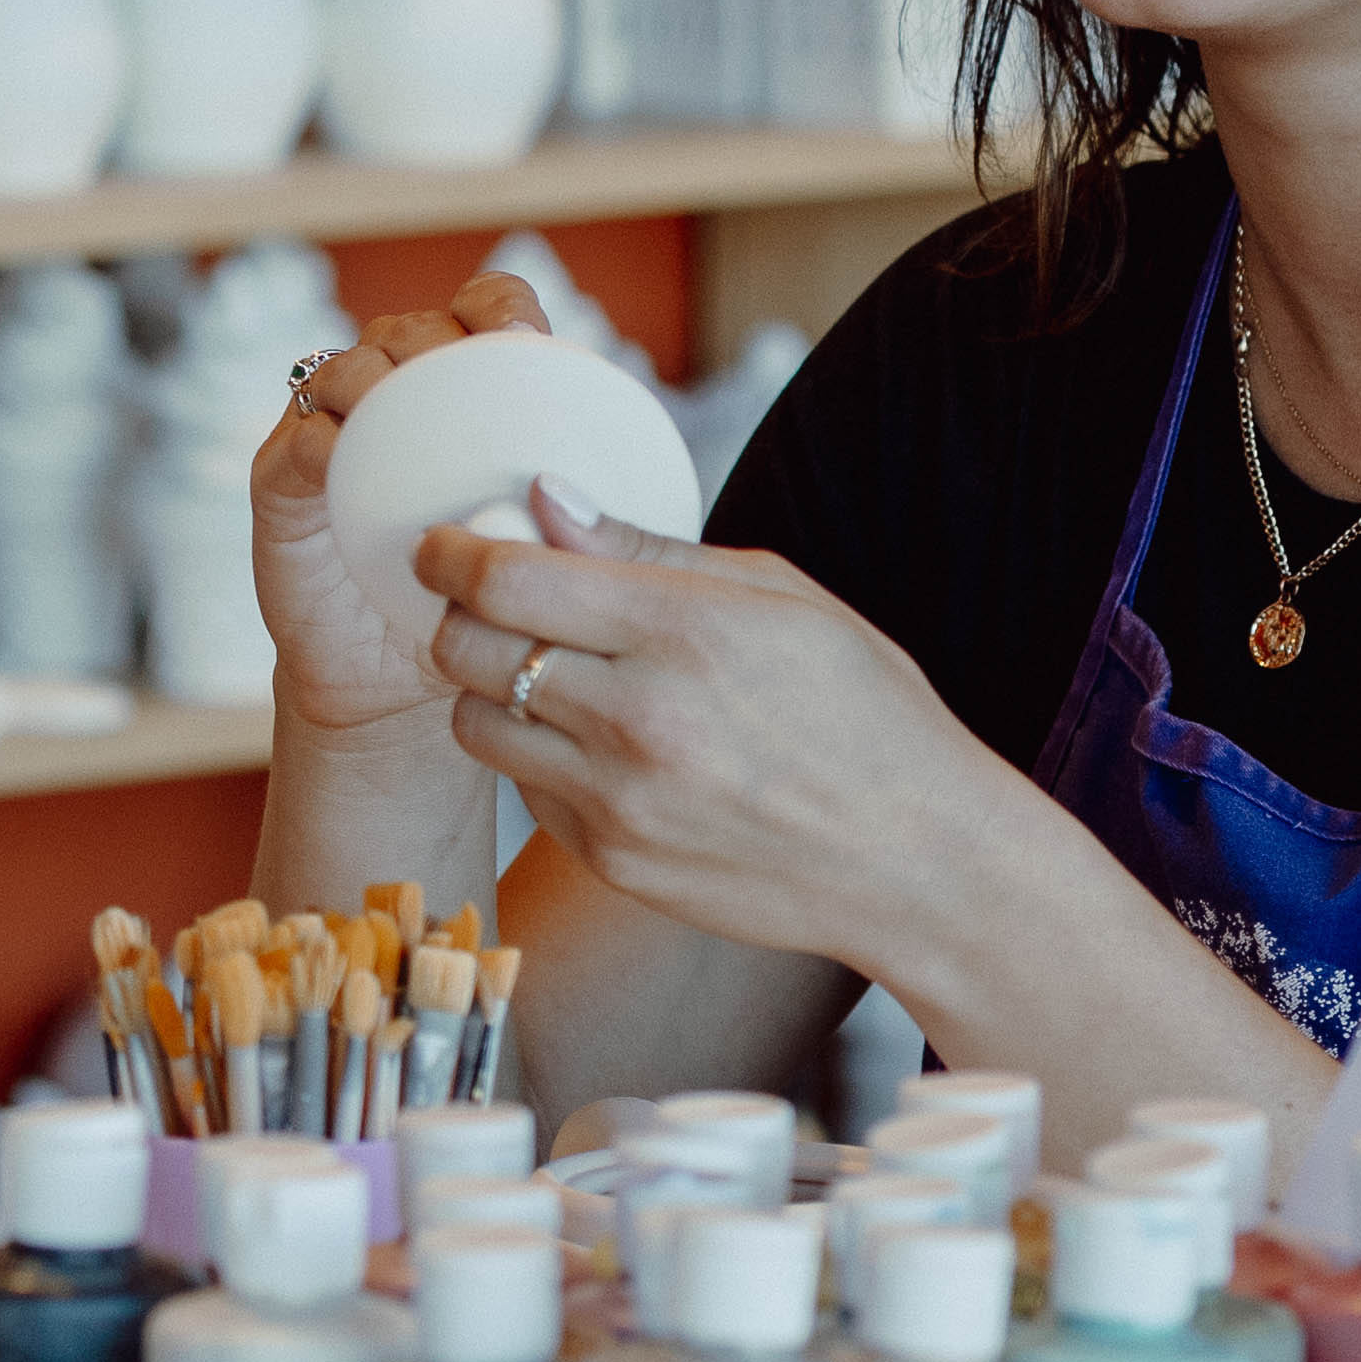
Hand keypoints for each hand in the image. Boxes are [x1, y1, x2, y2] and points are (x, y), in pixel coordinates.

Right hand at [253, 268, 557, 748]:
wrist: (402, 693)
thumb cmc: (486, 616)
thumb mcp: (546, 560)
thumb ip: (582, 522)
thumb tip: (637, 509)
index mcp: (461, 400)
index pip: (481, 311)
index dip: (498, 304)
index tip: (528, 335)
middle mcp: (394, 403)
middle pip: (408, 329)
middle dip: (435, 334)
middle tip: (470, 365)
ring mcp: (332, 437)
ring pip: (343, 368)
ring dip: (370, 374)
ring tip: (400, 403)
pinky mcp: (282, 485)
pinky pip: (297, 443)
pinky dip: (321, 441)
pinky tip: (343, 456)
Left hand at [412, 488, 1004, 969]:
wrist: (918, 862)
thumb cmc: (864, 712)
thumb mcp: (780, 597)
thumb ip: (647, 549)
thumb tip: (543, 499)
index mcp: (682, 634)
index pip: (504, 580)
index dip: (451, 552)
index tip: (442, 543)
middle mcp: (636, 722)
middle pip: (466, 650)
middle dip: (458, 614)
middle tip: (485, 602)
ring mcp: (617, 804)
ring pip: (476, 727)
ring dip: (489, 690)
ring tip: (542, 673)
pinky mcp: (612, 862)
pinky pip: (526, 791)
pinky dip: (538, 756)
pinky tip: (596, 742)